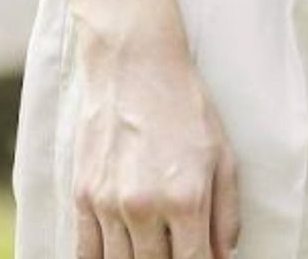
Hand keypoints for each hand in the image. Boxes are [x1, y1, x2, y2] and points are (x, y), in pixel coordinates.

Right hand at [69, 34, 238, 258]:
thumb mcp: (223, 157)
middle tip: (177, 252)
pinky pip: (84, 251)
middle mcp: (144, 207)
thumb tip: (223, 256)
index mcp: (186, 199)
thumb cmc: (186, 108)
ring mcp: (107, 205)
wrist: (134, 67)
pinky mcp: (82, 197)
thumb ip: (225, 214)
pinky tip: (117, 257)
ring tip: (152, 251)